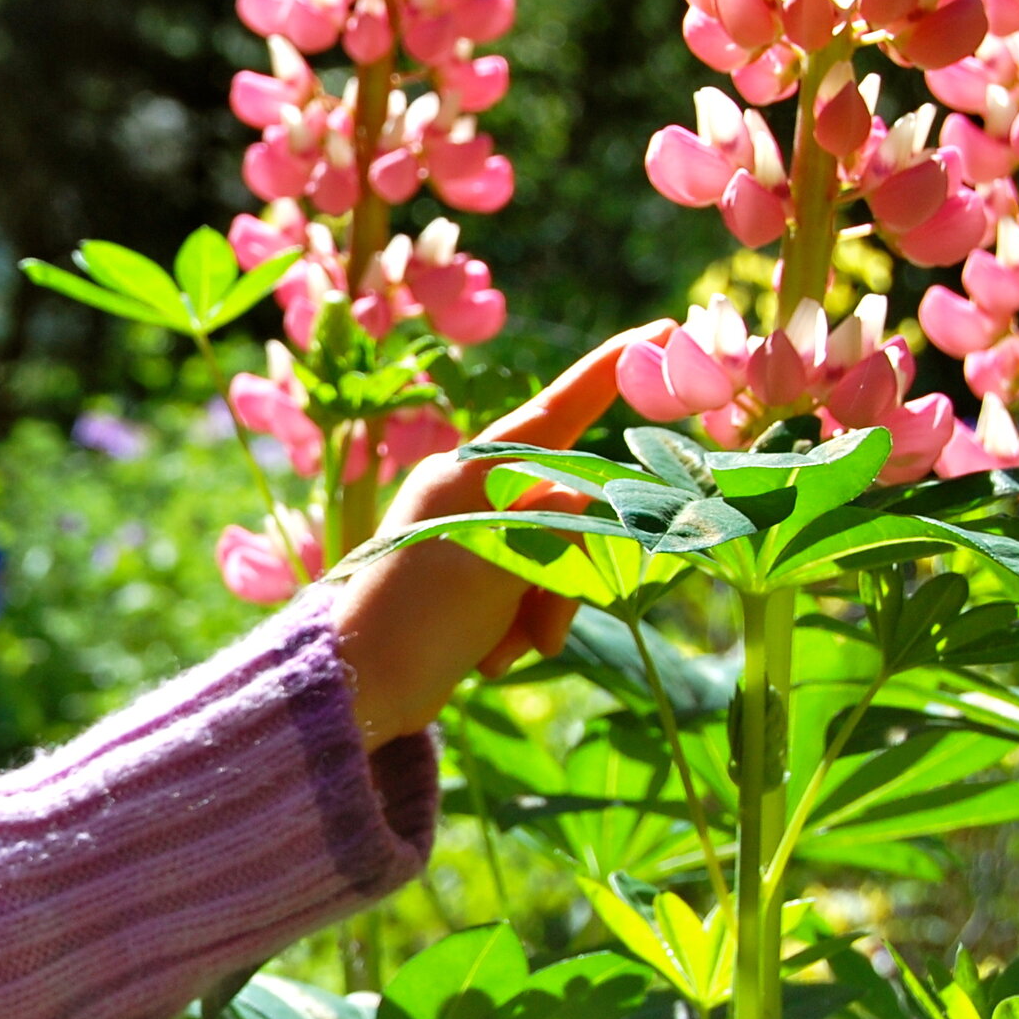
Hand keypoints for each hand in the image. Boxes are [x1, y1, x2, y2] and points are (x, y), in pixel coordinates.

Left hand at [332, 324, 663, 749]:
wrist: (358, 690)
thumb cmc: (415, 617)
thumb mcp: (496, 557)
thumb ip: (558, 515)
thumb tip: (587, 500)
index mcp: (468, 472)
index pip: (555, 410)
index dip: (609, 371)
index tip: (660, 328)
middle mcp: (472, 495)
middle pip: (573, 508)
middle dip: (567, 576)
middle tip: (540, 628)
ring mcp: (476, 538)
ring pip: (563, 558)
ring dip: (544, 610)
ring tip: (499, 650)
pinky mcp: (476, 584)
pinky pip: (536, 594)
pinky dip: (523, 629)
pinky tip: (487, 656)